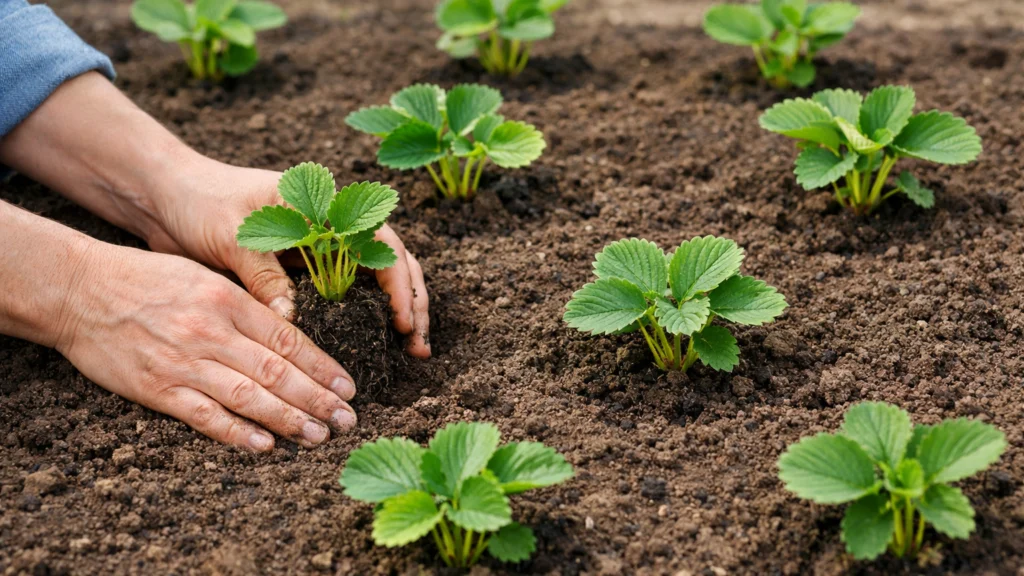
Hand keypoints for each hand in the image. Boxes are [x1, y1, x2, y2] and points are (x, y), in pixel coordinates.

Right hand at [56, 240, 359, 450]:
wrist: (78, 289)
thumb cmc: (145, 279)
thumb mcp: (204, 278)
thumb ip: (245, 305)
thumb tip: (289, 335)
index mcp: (228, 301)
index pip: (289, 339)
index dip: (323, 367)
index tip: (348, 387)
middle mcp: (211, 332)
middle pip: (277, 372)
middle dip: (318, 399)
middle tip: (347, 419)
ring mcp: (184, 363)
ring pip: (249, 397)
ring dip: (289, 420)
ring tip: (318, 436)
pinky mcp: (157, 388)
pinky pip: (205, 416)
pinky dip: (238, 433)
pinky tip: (266, 445)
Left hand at [147, 159, 430, 357]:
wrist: (167, 194)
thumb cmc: (200, 202)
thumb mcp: (232, 235)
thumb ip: (264, 274)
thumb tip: (292, 320)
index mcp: (323, 204)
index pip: (381, 241)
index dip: (399, 281)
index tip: (400, 320)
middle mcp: (332, 224)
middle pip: (392, 261)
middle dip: (412, 301)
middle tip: (418, 345)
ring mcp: (321, 246)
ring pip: (375, 278)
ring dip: (397, 310)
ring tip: (409, 348)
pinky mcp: (303, 268)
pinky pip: (344, 292)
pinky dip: (364, 315)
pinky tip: (372, 342)